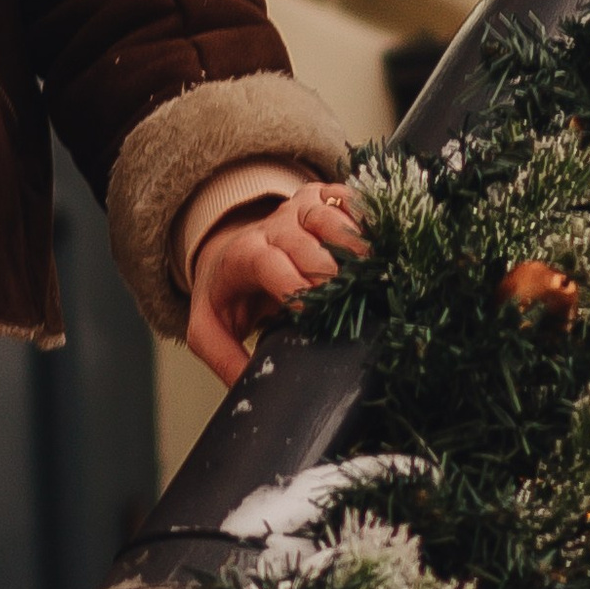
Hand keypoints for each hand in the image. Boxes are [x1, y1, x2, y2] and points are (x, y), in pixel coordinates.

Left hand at [186, 182, 367, 384]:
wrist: (230, 249)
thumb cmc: (226, 292)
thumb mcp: (209, 329)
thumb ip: (224, 359)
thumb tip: (251, 390)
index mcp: (244, 256)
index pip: (268, 264)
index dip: (293, 285)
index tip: (311, 310)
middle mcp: (272, 227)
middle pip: (304, 242)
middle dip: (328, 269)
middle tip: (351, 295)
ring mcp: (299, 209)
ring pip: (327, 216)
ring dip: (352, 242)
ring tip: (371, 269)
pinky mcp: (322, 198)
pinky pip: (346, 199)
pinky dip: (365, 217)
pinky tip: (380, 240)